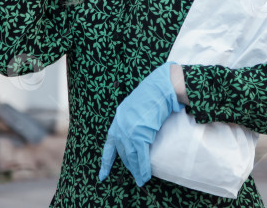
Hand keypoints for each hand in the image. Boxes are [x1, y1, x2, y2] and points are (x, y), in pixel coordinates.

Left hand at [98, 62, 183, 186]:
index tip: (103, 174)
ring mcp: (129, 129)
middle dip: (129, 165)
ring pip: (130, 156)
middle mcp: (121, 124)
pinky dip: (142, 167)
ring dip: (136, 169)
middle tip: (136, 175)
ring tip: (141, 179)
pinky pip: (139, 155)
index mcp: (119, 117)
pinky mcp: (139, 133)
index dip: (107, 160)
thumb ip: (136, 120)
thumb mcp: (139, 107)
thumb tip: (140, 131)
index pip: (110, 144)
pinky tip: (144, 175)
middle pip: (123, 151)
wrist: (163, 86)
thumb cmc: (155, 93)